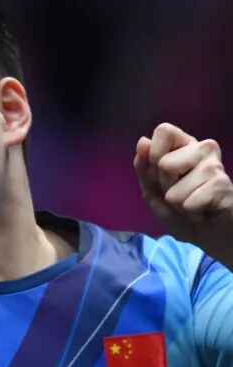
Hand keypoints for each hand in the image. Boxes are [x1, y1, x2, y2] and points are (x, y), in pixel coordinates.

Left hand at [134, 123, 232, 256]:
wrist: (212, 235)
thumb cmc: (182, 211)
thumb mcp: (154, 192)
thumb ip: (144, 169)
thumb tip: (143, 142)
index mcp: (184, 146)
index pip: (164, 131)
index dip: (153, 156)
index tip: (159, 174)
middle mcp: (203, 149)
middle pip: (163, 164)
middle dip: (163, 188)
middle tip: (179, 195)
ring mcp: (215, 166)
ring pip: (174, 189)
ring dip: (177, 205)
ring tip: (192, 204)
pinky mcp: (223, 186)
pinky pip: (188, 203)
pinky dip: (190, 213)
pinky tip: (204, 211)